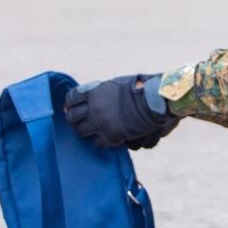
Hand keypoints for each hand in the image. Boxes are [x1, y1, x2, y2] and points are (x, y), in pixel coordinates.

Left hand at [64, 74, 178, 149]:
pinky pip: (98, 143)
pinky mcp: (111, 136)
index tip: (72, 107)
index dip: (71, 104)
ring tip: (95, 130)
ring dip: (88, 131)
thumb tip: (93, 98)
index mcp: (94, 91)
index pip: (72, 98)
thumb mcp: (117, 84)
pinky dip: (102, 141)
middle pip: (73, 117)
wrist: (157, 99)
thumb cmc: (141, 88)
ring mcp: (101, 122)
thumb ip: (103, 92)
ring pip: (82, 132)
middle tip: (81, 122)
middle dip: (76, 120)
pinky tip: (108, 137)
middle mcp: (94, 107)